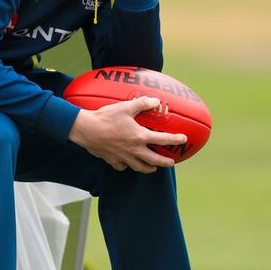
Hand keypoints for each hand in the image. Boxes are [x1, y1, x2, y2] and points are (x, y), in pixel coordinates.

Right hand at [68, 97, 186, 172]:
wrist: (86, 129)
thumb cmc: (105, 117)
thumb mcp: (125, 107)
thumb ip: (142, 104)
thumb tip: (155, 101)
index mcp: (139, 136)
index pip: (163, 140)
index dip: (175, 139)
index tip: (183, 139)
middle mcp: (134, 150)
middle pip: (154, 160)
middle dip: (165, 162)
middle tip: (172, 162)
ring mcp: (123, 157)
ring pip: (140, 167)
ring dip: (149, 168)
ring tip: (153, 167)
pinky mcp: (112, 160)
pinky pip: (123, 167)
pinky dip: (127, 166)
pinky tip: (128, 163)